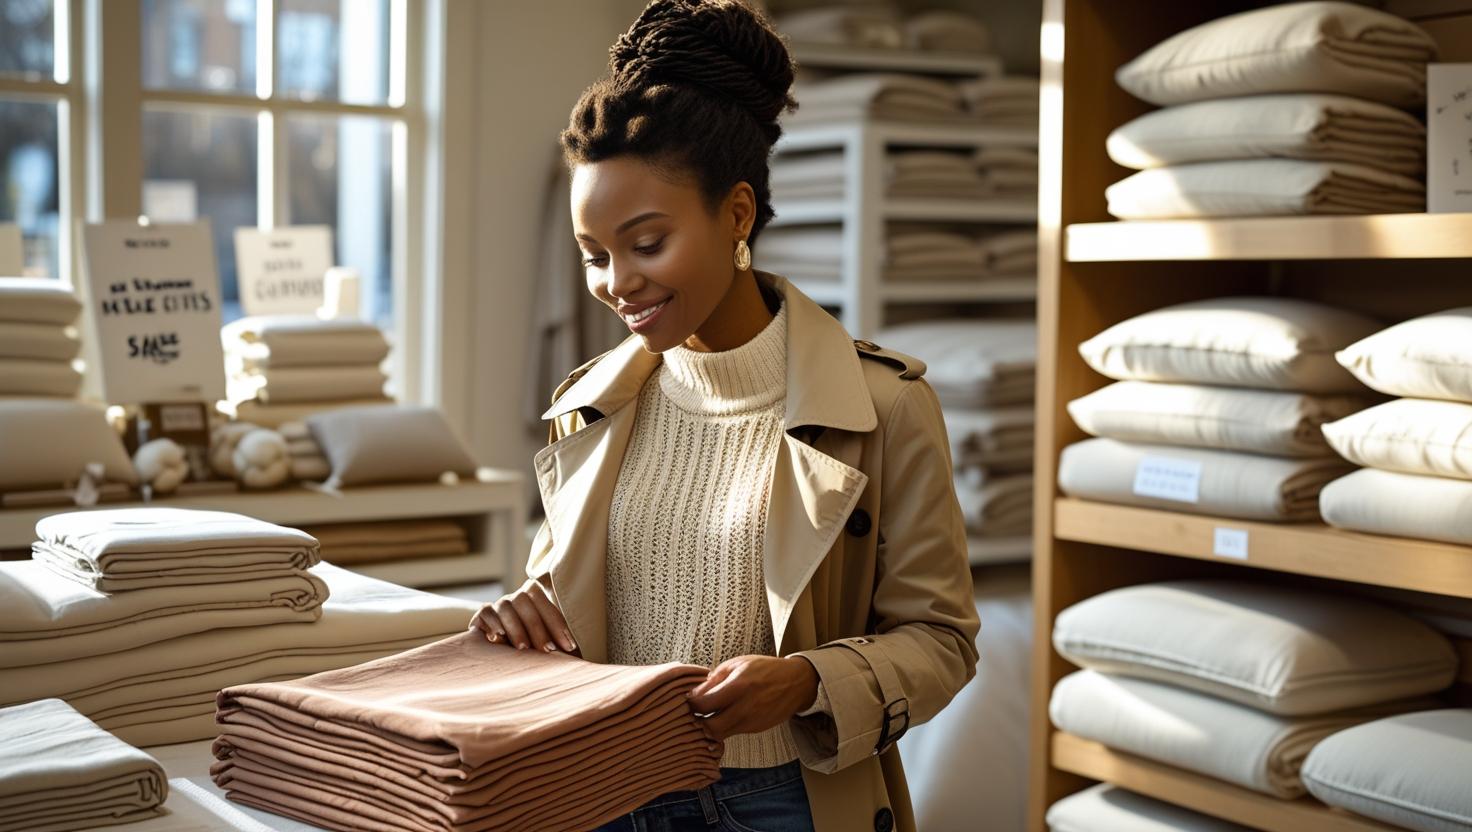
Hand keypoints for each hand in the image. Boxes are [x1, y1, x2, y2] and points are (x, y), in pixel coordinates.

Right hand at [468, 579, 577, 653]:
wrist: (502, 658)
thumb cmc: (536, 651)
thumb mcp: (551, 646)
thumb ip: (561, 644)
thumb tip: (579, 654)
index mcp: (537, 599)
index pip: (546, 600)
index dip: (557, 621)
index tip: (568, 646)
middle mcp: (517, 598)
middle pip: (524, 601)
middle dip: (537, 627)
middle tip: (547, 650)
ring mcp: (499, 604)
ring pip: (505, 607)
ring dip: (516, 627)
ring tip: (523, 648)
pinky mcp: (481, 614)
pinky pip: (486, 613)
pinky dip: (492, 624)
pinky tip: (498, 639)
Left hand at [686, 655, 818, 740]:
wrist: (796, 683)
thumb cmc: (765, 669)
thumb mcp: (737, 664)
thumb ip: (714, 679)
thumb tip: (694, 693)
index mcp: (738, 686)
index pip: (703, 705)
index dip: (691, 704)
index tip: (690, 699)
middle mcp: (744, 707)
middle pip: (710, 728)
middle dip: (699, 722)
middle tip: (696, 713)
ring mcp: (751, 721)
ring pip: (720, 735)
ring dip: (711, 727)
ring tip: (710, 715)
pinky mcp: (756, 729)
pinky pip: (733, 732)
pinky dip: (725, 727)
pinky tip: (726, 716)